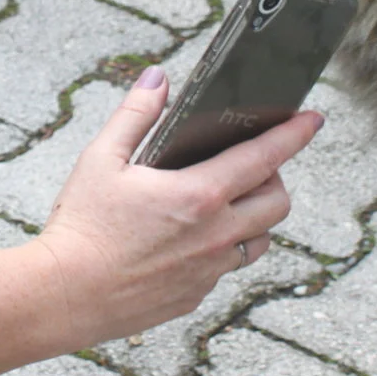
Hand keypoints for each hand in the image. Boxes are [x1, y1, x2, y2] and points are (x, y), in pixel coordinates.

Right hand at [31, 69, 321, 347]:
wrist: (63, 296)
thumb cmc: (80, 226)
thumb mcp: (101, 159)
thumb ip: (135, 115)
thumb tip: (158, 79)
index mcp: (198, 194)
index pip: (266, 157)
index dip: (294, 134)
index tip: (313, 119)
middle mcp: (216, 234)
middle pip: (278, 203)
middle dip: (275, 179)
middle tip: (250, 166)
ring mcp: (209, 270)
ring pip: (260, 240)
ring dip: (254, 218)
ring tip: (224, 204)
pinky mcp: (195, 296)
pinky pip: (227, 269)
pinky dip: (222, 249)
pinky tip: (189, 240)